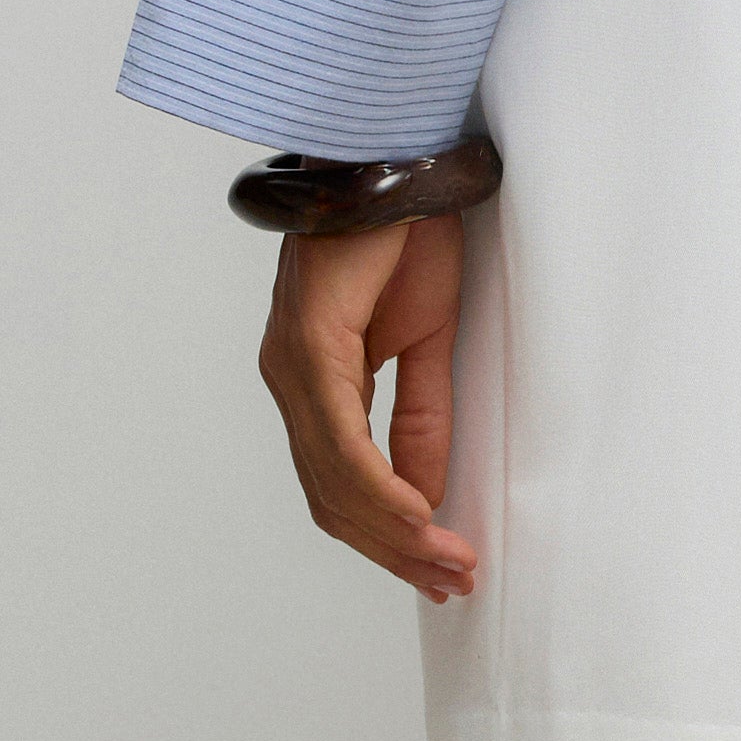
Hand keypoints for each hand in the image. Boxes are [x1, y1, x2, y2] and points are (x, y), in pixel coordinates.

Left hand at [256, 210, 476, 600]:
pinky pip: (340, 440)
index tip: (442, 569)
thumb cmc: (405, 232)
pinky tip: (417, 517)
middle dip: (394, 551)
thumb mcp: (428, 339)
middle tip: (452, 582)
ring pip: (332, 481)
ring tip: (447, 563)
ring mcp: (291, 365)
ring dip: (393, 533)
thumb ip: (421, 418)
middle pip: (332, 498)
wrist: (395, 158)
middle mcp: (288, 378)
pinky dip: (379, 489)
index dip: (389, 537)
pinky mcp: (308, 345)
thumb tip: (426, 497)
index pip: (339, 485)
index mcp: (313, 379)